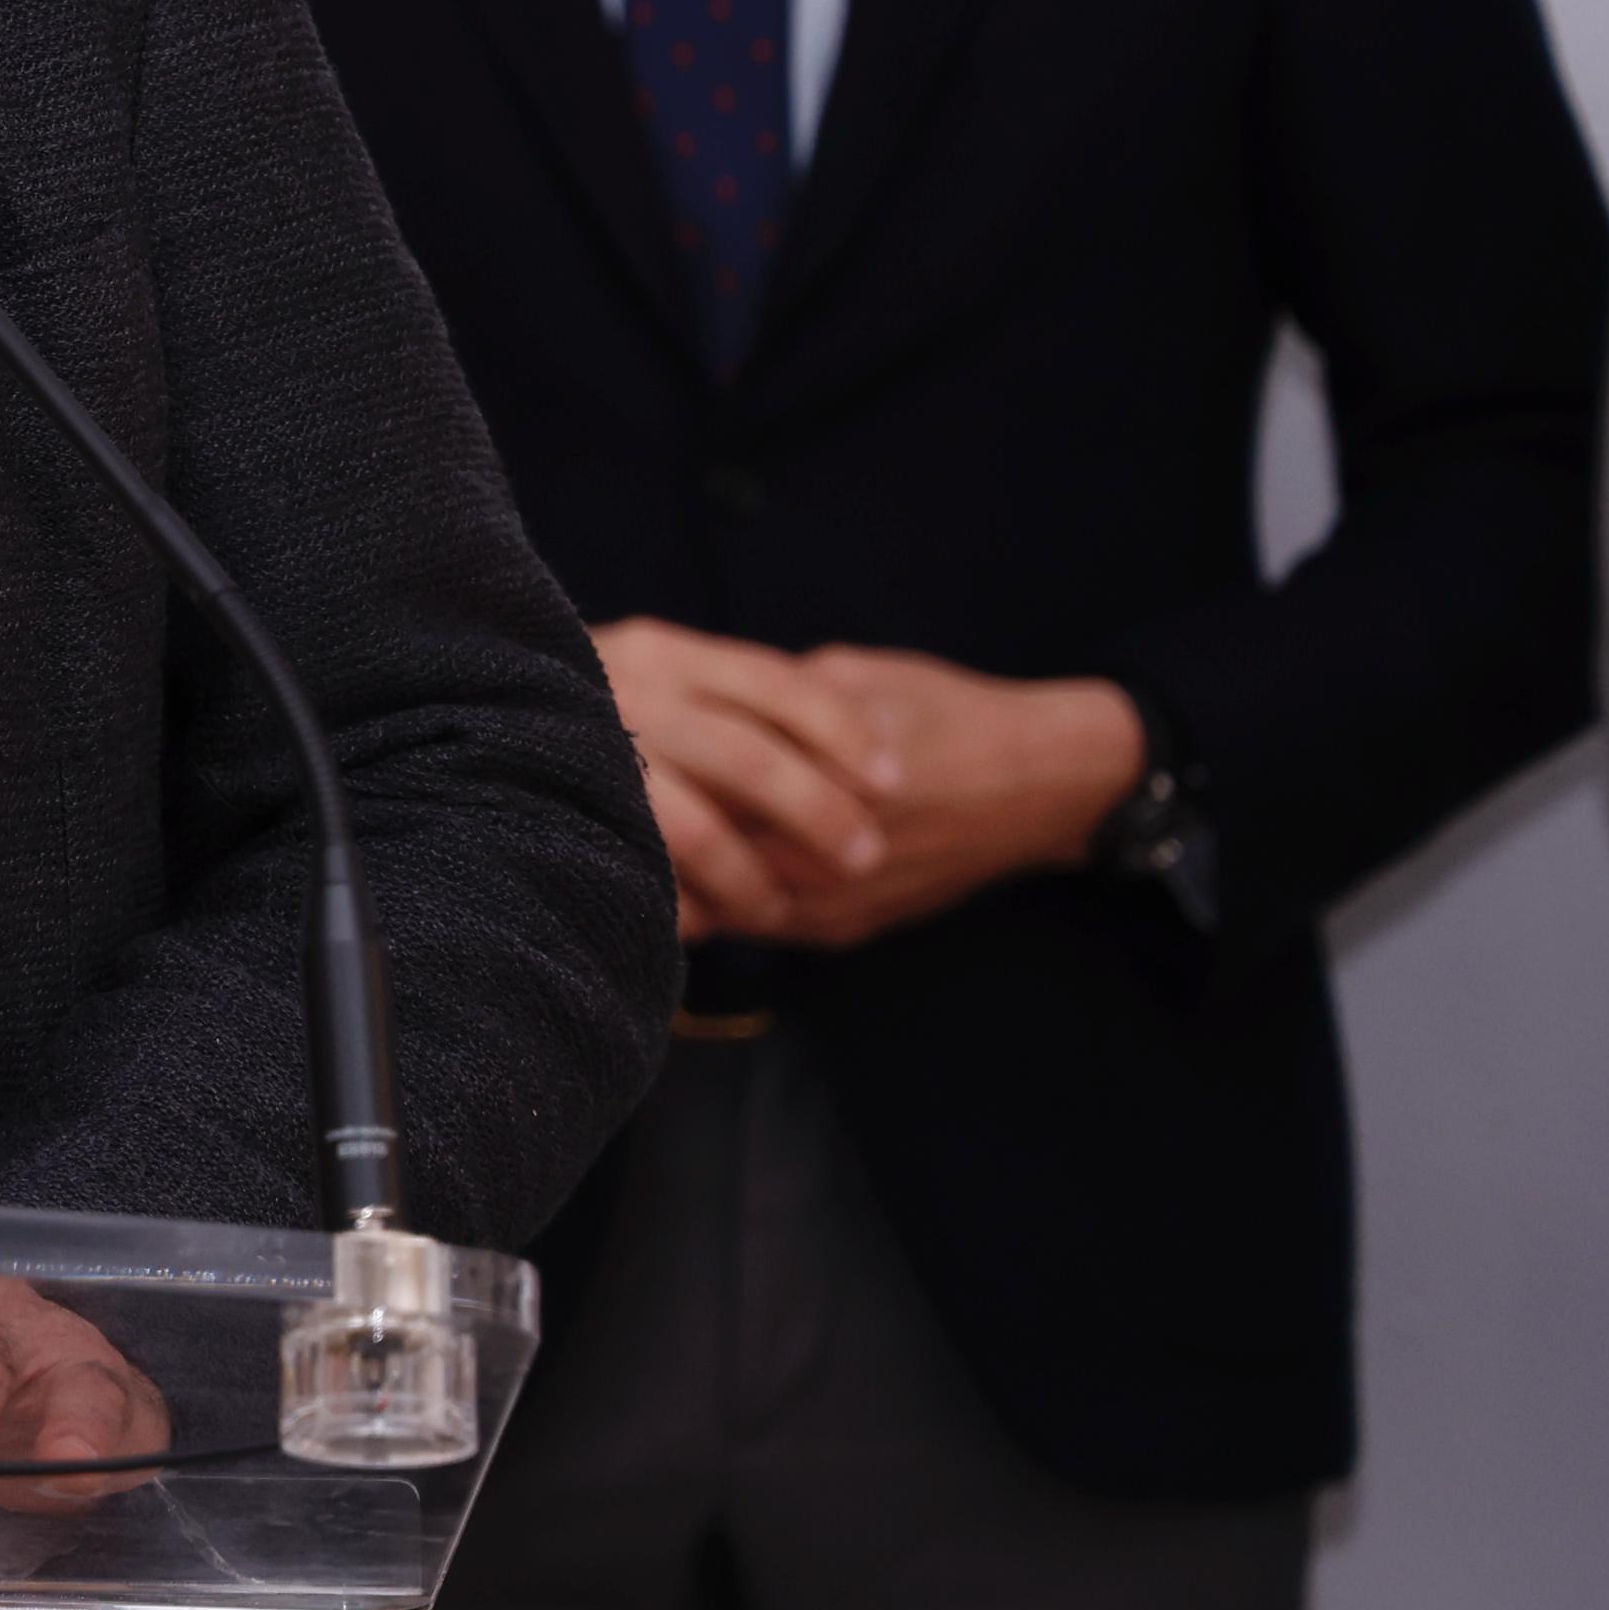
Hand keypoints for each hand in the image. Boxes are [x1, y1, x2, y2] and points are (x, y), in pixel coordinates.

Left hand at [596, 618, 1146, 949]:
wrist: (1045, 784)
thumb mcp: (849, 679)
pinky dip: (703, 903)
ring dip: (660, 877)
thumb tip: (676, 696)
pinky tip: (658, 880)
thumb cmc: (942, 710)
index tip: (581, 750)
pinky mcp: (839, 930)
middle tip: (564, 801)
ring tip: (588, 847)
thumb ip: (761, 699)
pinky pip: (749, 925)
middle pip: (698, 855)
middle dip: (634, 831)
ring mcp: (831, 904)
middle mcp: (826, 853)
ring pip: (715, 904)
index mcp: (824, 775)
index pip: (703, 789)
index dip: (636, 773)